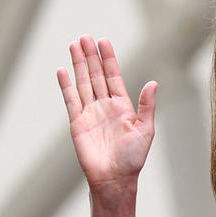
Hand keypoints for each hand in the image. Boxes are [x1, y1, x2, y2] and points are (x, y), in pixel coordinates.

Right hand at [56, 35, 156, 197]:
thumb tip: (153, 83)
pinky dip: (66, 85)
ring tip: (74, 45)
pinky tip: (62, 70)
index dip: (108, 59)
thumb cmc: (133, 159)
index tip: (103, 41)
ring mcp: (90, 113)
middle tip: (85, 36)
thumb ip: (147, 106)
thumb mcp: (145, 130)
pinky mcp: (77, 123)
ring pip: (83, 83)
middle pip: (96, 75)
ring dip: (78, 65)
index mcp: (123, 106)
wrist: (114, 179)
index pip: (113, 76)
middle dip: (91, 56)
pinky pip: (70, 100)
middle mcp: (105, 107)